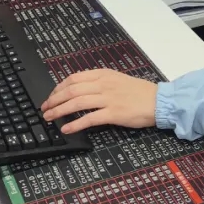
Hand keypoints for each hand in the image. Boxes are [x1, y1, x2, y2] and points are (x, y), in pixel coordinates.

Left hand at [41, 69, 157, 133]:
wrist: (158, 101)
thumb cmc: (139, 92)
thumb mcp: (117, 79)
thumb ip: (99, 82)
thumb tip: (79, 90)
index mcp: (103, 74)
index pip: (74, 78)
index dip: (58, 88)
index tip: (51, 96)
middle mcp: (103, 84)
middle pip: (71, 90)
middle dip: (54, 100)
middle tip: (44, 109)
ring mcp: (108, 98)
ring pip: (77, 102)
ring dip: (59, 111)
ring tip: (50, 118)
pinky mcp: (113, 113)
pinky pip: (89, 118)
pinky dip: (75, 124)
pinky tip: (66, 129)